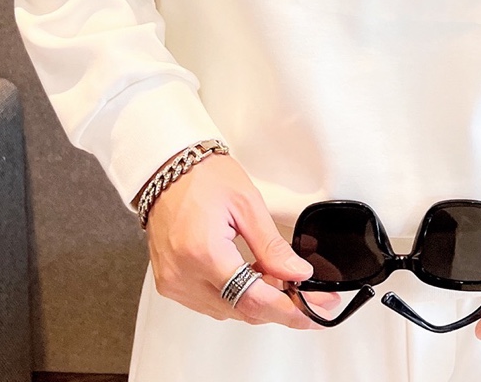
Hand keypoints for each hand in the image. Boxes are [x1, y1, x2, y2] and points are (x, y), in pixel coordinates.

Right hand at [142, 152, 339, 327]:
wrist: (167, 170)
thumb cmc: (202, 176)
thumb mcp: (247, 203)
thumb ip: (272, 245)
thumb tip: (297, 273)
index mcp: (204, 253)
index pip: (252, 299)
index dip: (288, 310)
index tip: (313, 312)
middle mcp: (184, 275)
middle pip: (241, 310)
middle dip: (279, 306)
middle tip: (308, 297)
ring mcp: (174, 282)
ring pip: (227, 311)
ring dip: (257, 301)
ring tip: (279, 280)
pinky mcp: (170, 283)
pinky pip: (210, 303)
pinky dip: (235, 296)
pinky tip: (252, 278)